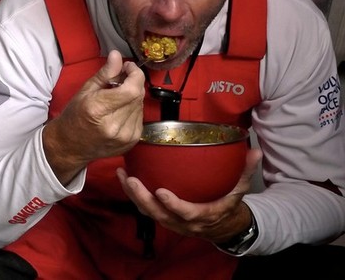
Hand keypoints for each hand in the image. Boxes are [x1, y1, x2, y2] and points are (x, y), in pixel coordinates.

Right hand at [42, 50, 145, 183]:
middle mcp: (114, 125)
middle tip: (121, 78)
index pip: (132, 89)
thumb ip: (105, 73)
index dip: (135, 74)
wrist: (70, 146)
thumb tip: (117, 55)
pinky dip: (133, 109)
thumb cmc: (74, 116)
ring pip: (141, 106)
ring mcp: (125, 136)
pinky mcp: (132, 141)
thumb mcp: (85, 90)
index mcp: (98, 109)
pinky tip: (120, 109)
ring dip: (133, 96)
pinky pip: (140, 117)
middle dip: (133, 82)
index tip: (128, 67)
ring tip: (118, 95)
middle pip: (138, 96)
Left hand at [117, 148, 260, 242]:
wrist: (222, 226)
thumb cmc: (228, 203)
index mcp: (204, 215)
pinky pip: (145, 207)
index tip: (161, 192)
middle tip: (132, 180)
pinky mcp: (162, 216)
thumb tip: (254, 151)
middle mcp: (184, 222)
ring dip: (133, 195)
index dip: (174, 205)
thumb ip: (245, 171)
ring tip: (123, 175)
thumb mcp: (240, 189)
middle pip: (160, 215)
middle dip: (143, 199)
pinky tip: (125, 176)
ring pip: (148, 212)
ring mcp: (171, 221)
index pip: (187, 214)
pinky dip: (133, 194)